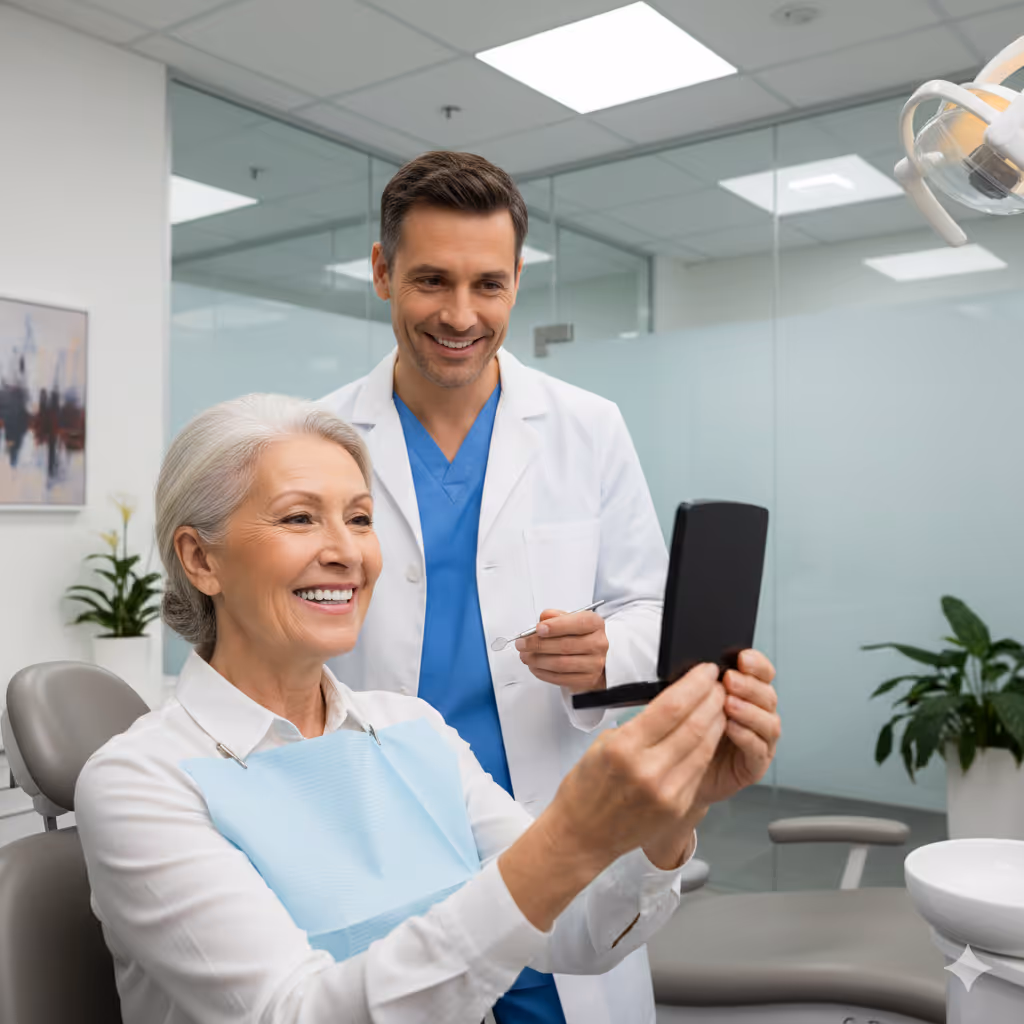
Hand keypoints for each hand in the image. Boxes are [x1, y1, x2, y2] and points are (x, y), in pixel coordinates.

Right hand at [499, 662, 725, 929]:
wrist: (583, 833)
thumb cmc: (587, 785)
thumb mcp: (605, 744)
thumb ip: (640, 724)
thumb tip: (674, 701)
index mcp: (624, 748)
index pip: (672, 706)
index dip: (696, 684)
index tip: (706, 670)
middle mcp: (648, 770)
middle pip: (695, 724)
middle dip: (713, 699)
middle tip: (720, 683)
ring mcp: (666, 792)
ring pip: (703, 746)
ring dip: (717, 721)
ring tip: (722, 704)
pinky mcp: (676, 806)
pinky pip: (699, 768)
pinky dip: (708, 746)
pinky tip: (712, 733)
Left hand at [516, 607, 607, 692]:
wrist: (592, 655)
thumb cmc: (578, 635)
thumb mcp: (569, 619)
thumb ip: (555, 617)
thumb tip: (543, 619)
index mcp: (595, 624)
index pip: (578, 624)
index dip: (556, 626)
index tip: (538, 629)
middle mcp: (598, 643)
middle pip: (565, 646)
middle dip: (539, 645)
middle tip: (522, 644)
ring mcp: (594, 664)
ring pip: (561, 664)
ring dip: (538, 660)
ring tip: (525, 656)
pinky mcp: (586, 680)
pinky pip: (560, 678)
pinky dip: (543, 673)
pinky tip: (534, 666)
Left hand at [692, 649, 779, 808]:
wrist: (679, 772)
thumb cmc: (685, 733)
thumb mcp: (689, 702)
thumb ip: (699, 686)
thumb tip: (700, 667)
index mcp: (745, 695)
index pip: (762, 674)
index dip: (757, 664)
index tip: (743, 658)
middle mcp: (757, 715)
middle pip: (768, 695)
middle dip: (750, 685)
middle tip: (730, 680)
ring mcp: (760, 741)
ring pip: (769, 722)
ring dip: (750, 710)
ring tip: (730, 704)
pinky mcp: (755, 765)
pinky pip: (759, 749)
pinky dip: (747, 736)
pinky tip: (731, 728)